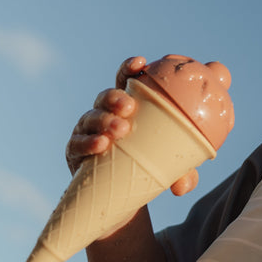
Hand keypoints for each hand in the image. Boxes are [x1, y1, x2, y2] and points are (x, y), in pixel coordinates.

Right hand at [64, 56, 199, 195]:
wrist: (119, 197)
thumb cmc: (147, 169)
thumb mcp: (171, 168)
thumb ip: (183, 172)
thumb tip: (186, 185)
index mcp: (129, 107)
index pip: (126, 80)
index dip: (130, 68)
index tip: (140, 63)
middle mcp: (105, 114)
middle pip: (106, 96)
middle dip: (115, 97)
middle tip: (129, 106)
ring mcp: (87, 132)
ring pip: (91, 117)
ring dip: (104, 120)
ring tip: (120, 129)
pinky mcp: (74, 151)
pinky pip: (76, 144)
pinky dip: (88, 142)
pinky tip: (100, 145)